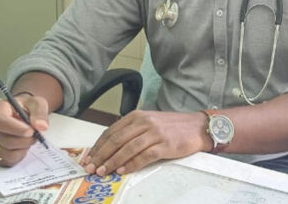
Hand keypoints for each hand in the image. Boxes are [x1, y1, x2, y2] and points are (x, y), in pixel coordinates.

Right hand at [0, 93, 49, 166]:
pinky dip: (18, 156)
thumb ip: (40, 113)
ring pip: (6, 153)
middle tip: (35, 134)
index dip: (17, 129)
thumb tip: (41, 125)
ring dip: (22, 148)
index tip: (31, 131)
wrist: (21, 114)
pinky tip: (21, 146)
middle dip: (25, 140)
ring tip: (26, 139)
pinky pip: (6, 161)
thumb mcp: (36, 104)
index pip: (0, 122)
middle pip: (5, 140)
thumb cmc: (25, 108)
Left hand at [81, 110, 207, 175]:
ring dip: (113, 162)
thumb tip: (110, 148)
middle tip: (91, 168)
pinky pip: (144, 156)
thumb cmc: (173, 126)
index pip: (111, 131)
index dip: (98, 146)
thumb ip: (131, 131)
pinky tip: (123, 171)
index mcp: (137, 116)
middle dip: (101, 155)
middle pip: (116, 140)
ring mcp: (154, 133)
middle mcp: (144, 122)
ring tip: (103, 172)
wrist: (197, 126)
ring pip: (127, 148)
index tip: (89, 158)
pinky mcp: (164, 144)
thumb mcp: (149, 123)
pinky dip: (131, 164)